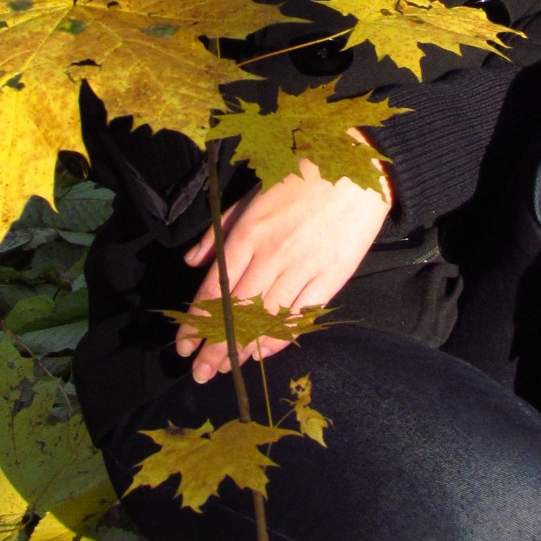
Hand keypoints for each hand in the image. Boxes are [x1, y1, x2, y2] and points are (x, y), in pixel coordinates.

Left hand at [177, 148, 392, 382]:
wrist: (356, 168)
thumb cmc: (299, 175)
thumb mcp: (250, 194)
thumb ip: (218, 230)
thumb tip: (192, 262)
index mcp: (249, 232)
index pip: (215, 287)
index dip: (197, 321)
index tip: (183, 345)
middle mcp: (273, 255)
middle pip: (237, 311)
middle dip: (215, 347)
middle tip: (201, 373)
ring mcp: (304, 268)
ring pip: (267, 320)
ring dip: (244, 349)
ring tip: (227, 369)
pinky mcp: (332, 277)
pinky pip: (301, 316)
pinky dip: (281, 338)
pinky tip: (264, 354)